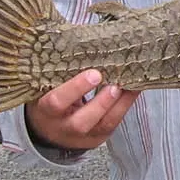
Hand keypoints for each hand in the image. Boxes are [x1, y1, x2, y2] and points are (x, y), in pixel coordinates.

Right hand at [25, 69, 139, 150]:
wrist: (49, 129)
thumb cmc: (50, 98)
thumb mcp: (47, 86)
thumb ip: (61, 71)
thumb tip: (82, 41)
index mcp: (45, 110)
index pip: (56, 102)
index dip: (75, 89)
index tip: (94, 74)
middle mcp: (63, 127)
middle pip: (80, 122)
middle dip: (101, 103)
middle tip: (116, 84)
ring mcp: (82, 136)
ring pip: (102, 125)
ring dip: (120, 104)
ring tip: (132, 85)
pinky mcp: (98, 138)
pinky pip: (113, 124)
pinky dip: (125, 106)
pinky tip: (133, 90)